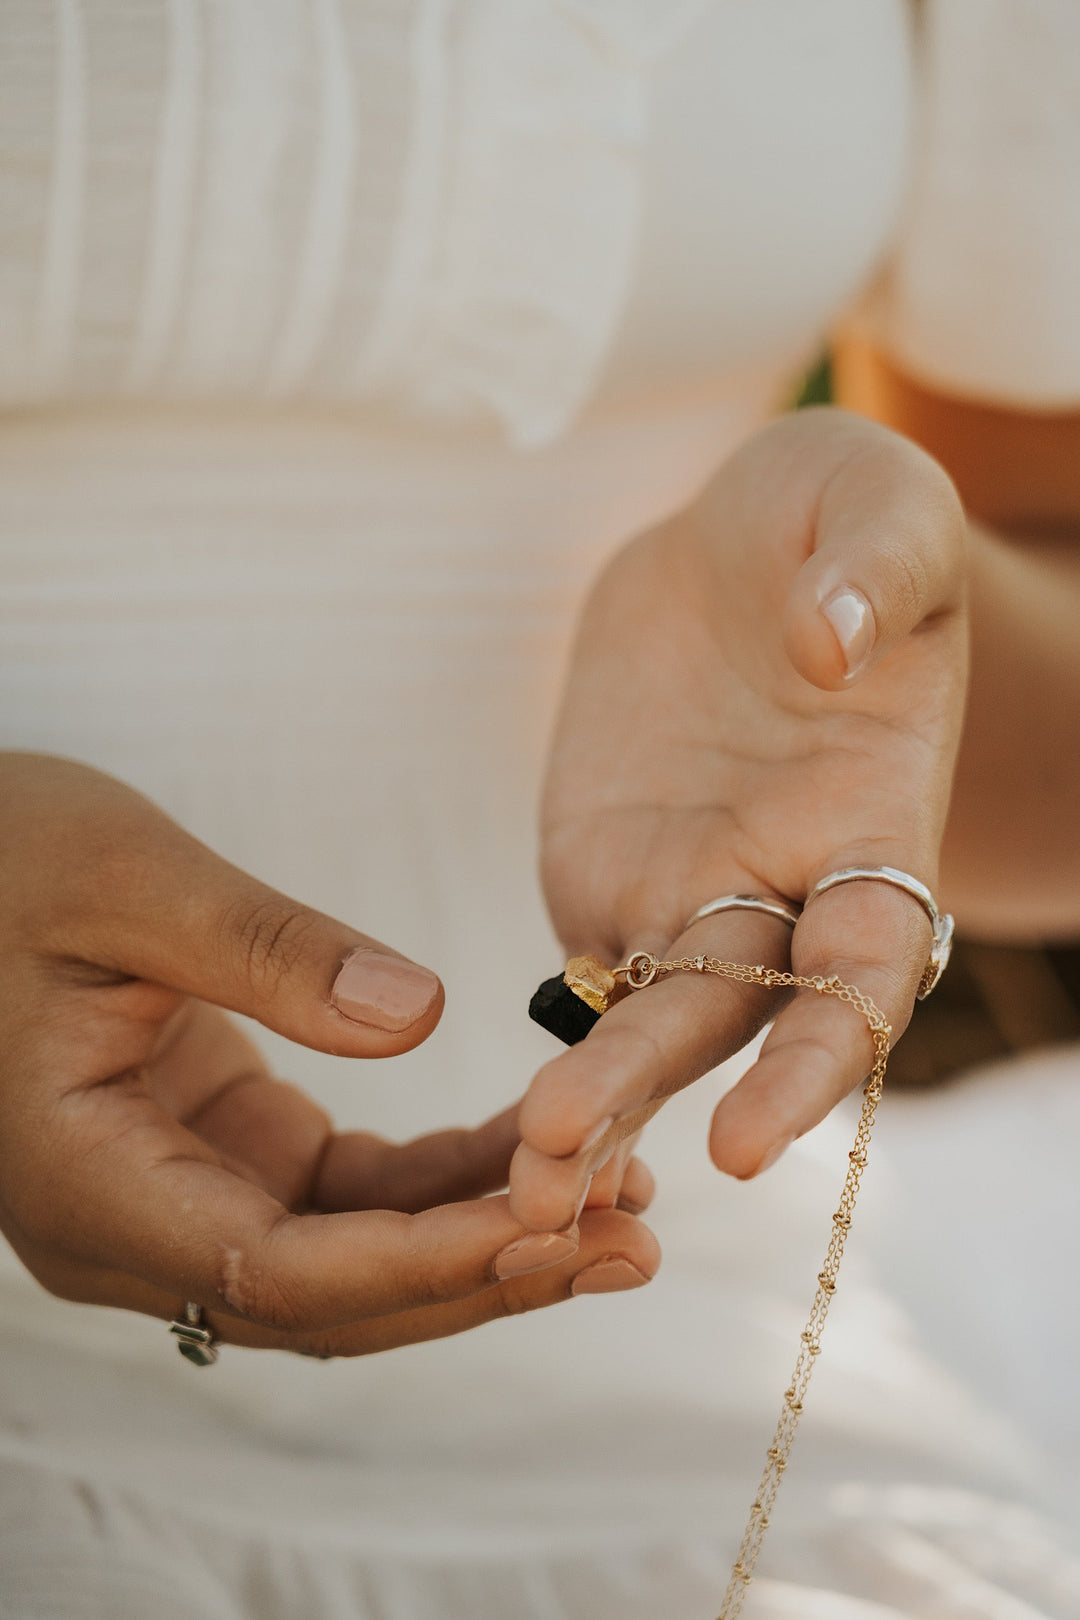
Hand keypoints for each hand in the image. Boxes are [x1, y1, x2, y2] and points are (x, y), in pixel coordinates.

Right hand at [0, 755, 658, 1355]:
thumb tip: (419, 1012)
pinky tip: (538, 1146)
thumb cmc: (2, 855)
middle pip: (334, 1300)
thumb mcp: (124, 877)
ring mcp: (180, 1198)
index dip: (428, 1260)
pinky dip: (443, 1185)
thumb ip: (262, 948)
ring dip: (482, 1239)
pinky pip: (348, 1200)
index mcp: (88, 1182)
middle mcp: (132, 1225)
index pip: (282, 1271)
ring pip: (352, 1263)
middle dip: (486, 1273)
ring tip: (625, 1198)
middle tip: (636, 1239)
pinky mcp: (224, 1158)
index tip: (562, 1219)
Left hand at [511, 409, 968, 1229]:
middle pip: (728, 1015)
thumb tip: (830, 643)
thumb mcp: (880, 499)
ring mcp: (688, 887)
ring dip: (591, 1099)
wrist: (740, 543)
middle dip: (651, 1089)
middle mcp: (784, 884)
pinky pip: (586, 970)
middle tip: (559, 1164)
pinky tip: (495, 1126)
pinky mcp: (606, 871)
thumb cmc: (838, 518)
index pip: (866, 966)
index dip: (818, 1056)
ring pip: (646, 1017)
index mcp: (871, 820)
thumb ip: (877, 567)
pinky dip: (557, 1050)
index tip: (752, 1139)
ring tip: (512, 1176)